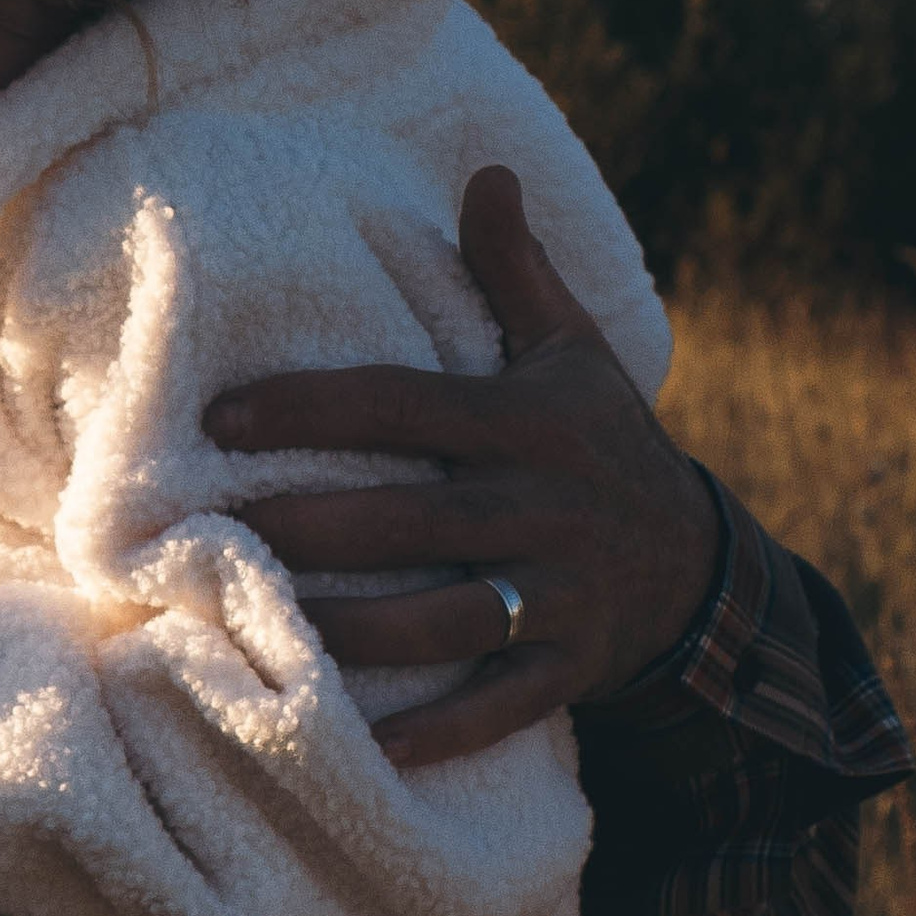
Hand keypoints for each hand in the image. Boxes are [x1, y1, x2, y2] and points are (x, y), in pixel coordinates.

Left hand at [205, 164, 722, 772]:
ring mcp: (561, 595)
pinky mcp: (570, 670)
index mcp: (528, 422)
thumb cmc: (603, 444)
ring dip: (355, 633)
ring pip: (448, 619)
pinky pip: (499, 705)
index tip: (219, 418)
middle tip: (212, 538)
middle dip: (314, 530)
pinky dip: (438, 731)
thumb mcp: (573, 353)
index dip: (311, 408)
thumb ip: (516, 272)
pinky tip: (365, 742)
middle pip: (415, 521)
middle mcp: (545, 507)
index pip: (404, 406)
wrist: (703, 568)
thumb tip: (487, 172)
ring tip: (261, 633)